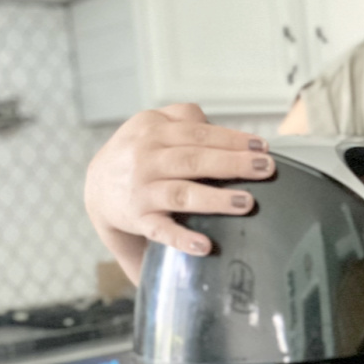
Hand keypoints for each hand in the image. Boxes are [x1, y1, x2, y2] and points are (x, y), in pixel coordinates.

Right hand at [84, 103, 275, 280]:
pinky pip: (161, 231)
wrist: (97, 187)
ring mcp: (141, 190)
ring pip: (180, 193)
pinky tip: (204, 245)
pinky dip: (182, 239)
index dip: (232, 140)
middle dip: (232, 164)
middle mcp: (145, 158)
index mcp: (153, 130)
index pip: (198, 133)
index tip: (262, 148)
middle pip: (194, 159)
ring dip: (214, 199)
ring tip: (246, 203)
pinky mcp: (138, 219)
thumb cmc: (140, 152)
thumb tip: (224, 128)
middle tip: (266, 169)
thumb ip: (185, 117)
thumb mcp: (153, 124)